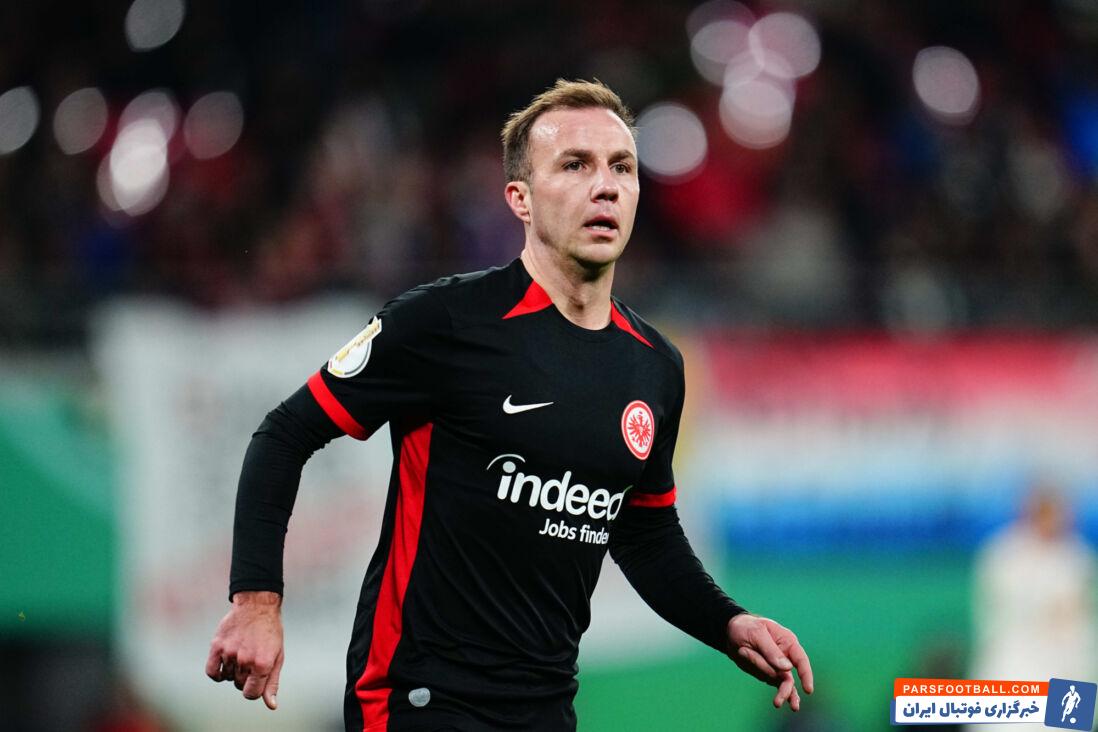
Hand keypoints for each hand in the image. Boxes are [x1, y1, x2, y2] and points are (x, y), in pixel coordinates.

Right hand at [206, 591, 284, 709]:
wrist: (257, 605)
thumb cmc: (270, 632)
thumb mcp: (278, 656)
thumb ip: (272, 682)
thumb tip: (272, 705)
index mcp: (263, 664)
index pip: (251, 694)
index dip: (253, 690)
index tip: (255, 681)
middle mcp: (245, 660)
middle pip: (239, 685)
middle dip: (245, 678)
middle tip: (251, 662)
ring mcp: (230, 653)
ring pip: (227, 678)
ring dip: (233, 672)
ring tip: (242, 655)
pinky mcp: (217, 646)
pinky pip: (211, 672)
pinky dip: (217, 674)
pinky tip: (224, 667)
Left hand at [726, 613, 812, 711]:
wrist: (730, 633)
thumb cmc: (746, 628)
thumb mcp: (757, 634)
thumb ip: (771, 650)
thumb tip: (788, 668)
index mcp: (787, 642)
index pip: (801, 660)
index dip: (806, 675)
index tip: (808, 690)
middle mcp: (786, 656)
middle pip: (789, 677)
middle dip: (785, 690)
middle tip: (777, 702)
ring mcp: (777, 667)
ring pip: (778, 681)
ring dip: (773, 686)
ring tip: (776, 703)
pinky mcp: (768, 674)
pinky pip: (770, 681)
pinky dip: (771, 688)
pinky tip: (779, 702)